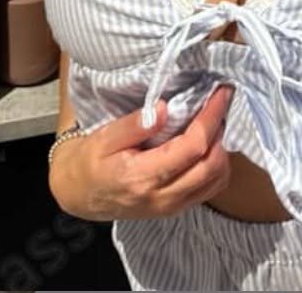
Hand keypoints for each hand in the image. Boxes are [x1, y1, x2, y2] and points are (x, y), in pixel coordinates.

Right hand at [48, 85, 233, 221]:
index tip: (220, 92)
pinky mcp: (175, 209)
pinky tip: (207, 144)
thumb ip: (134, 125)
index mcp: (143, 177)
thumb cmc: (90, 161)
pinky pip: (209, 190)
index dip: (211, 117)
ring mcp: (171, 208)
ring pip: (216, 181)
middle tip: (219, 103)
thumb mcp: (104, 137)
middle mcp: (162, 198)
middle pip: (212, 166)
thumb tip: (164, 109)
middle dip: (222, 130)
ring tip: (212, 121)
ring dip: (222, 149)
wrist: (79, 194)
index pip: (193, 147)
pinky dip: (217, 165)